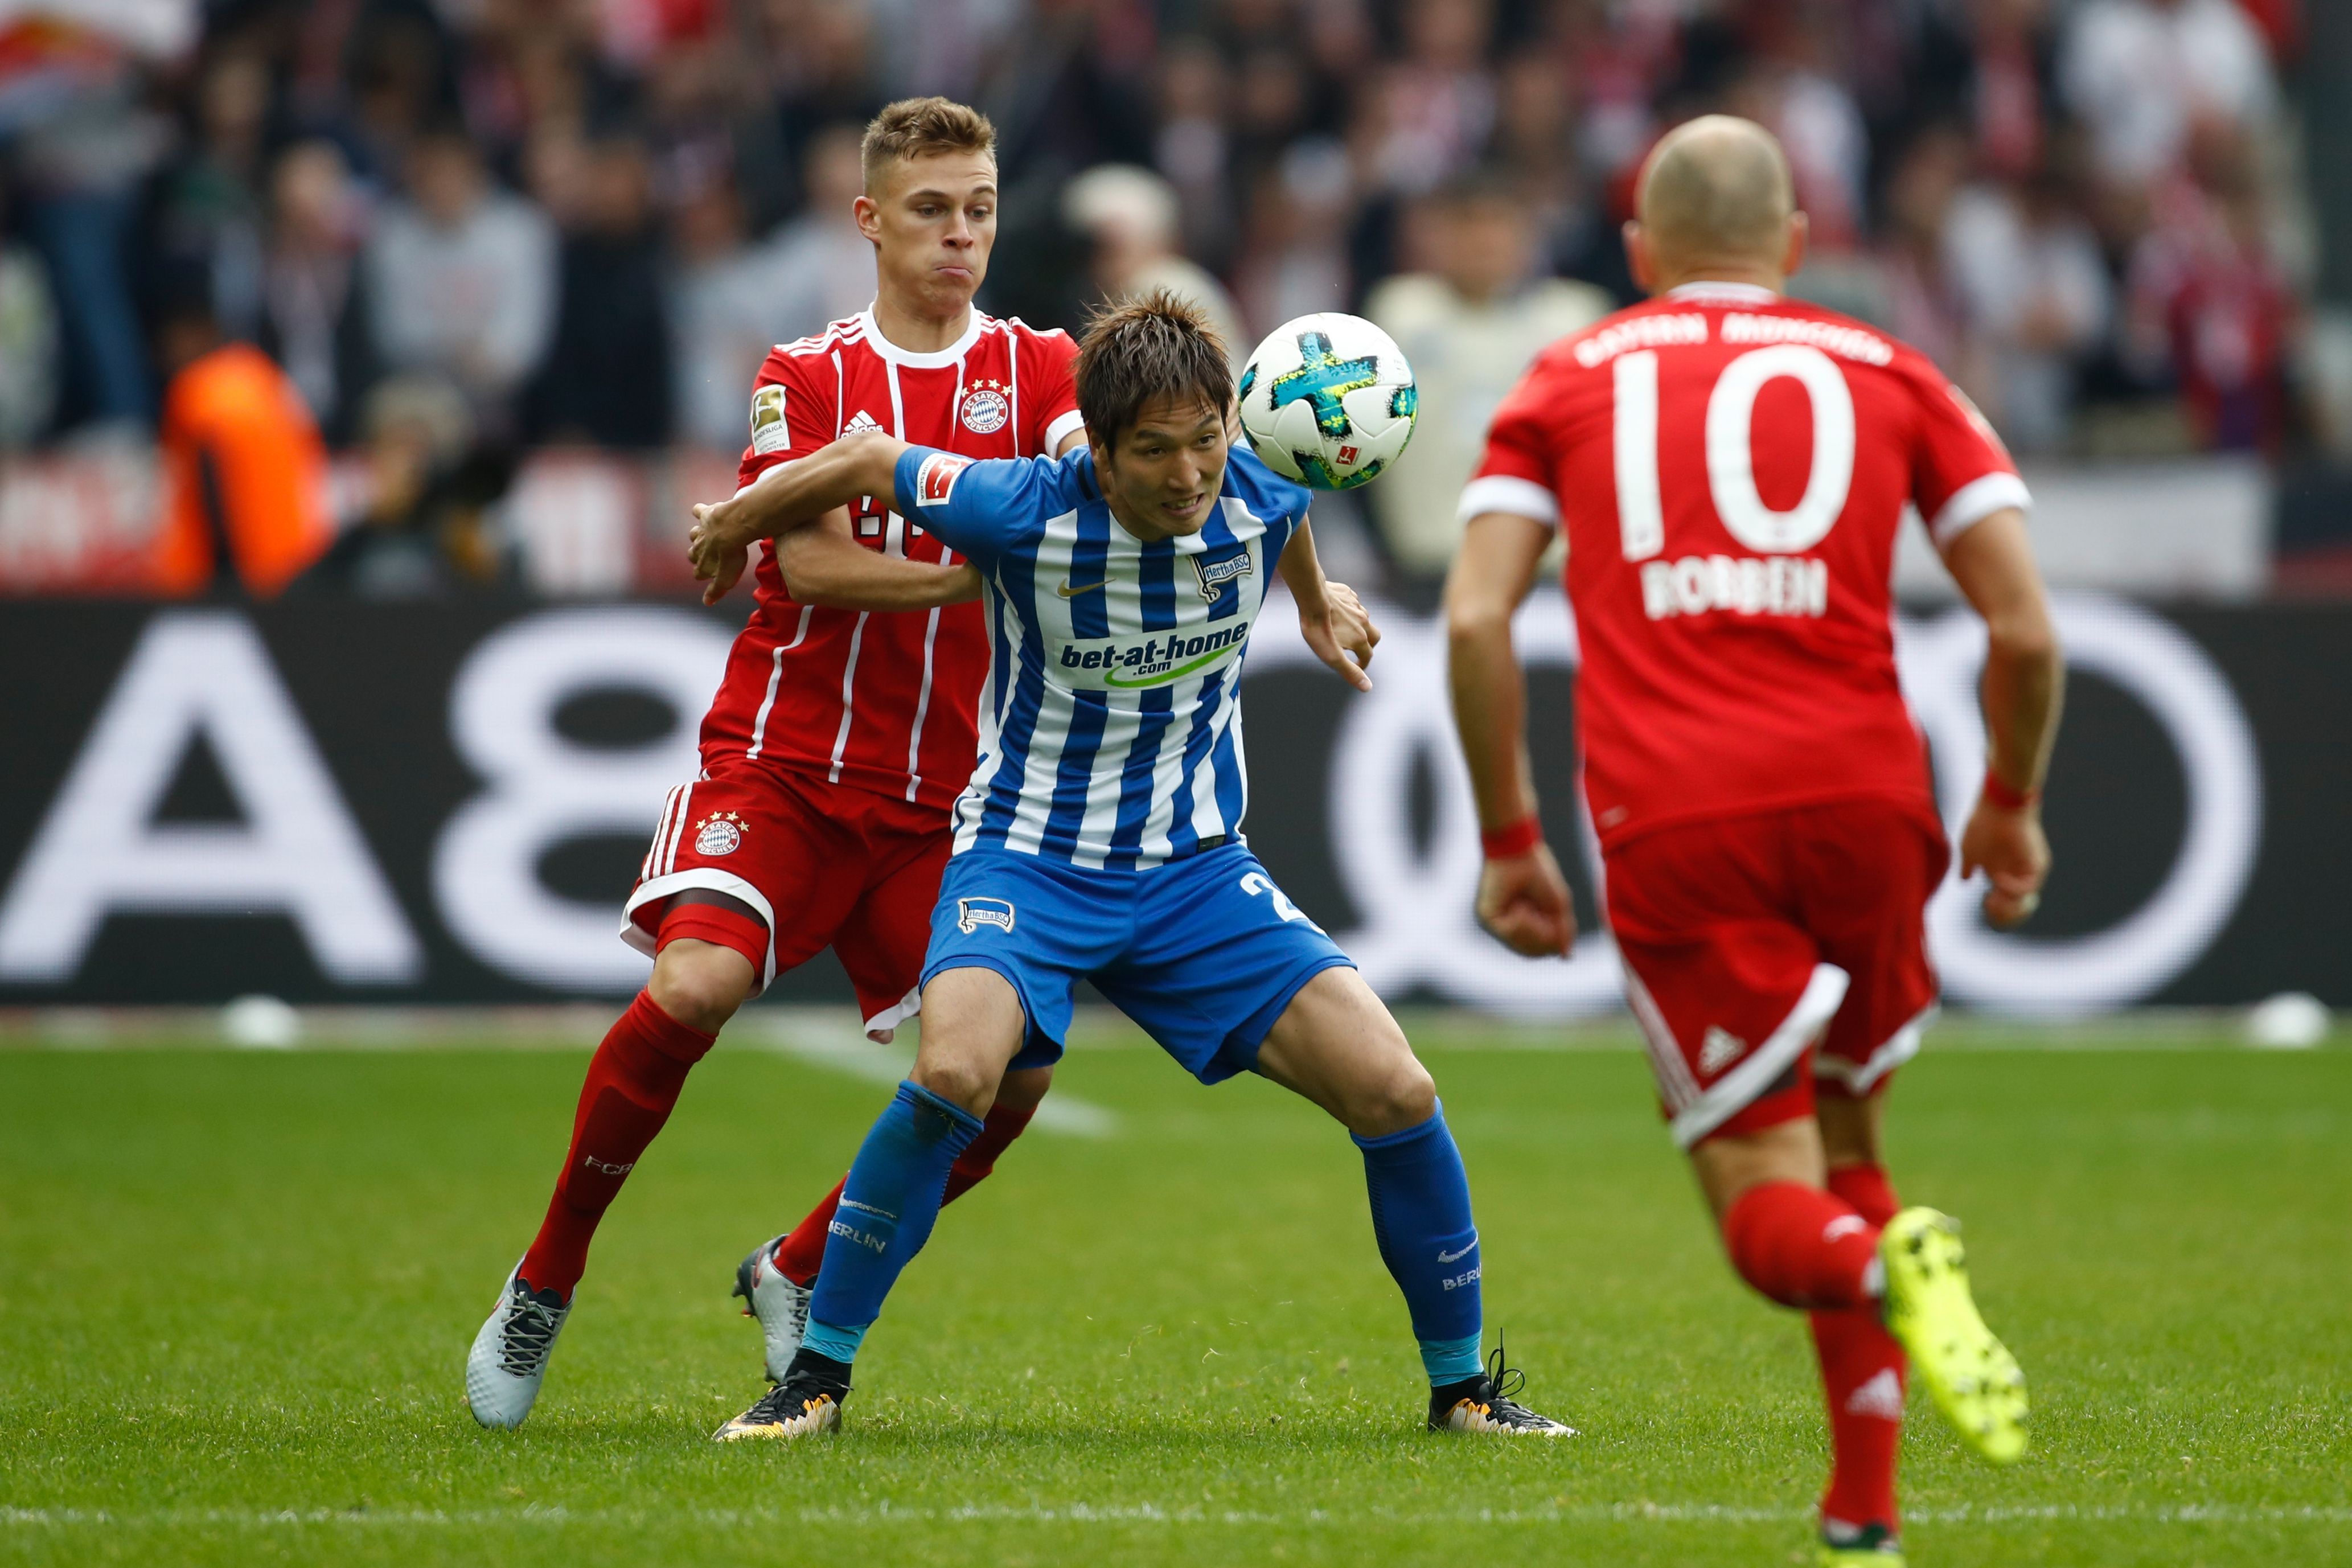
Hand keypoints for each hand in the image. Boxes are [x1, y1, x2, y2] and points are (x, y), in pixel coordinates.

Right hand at [688, 497, 756, 604]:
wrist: (734, 527)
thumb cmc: (732, 555)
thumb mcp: (727, 579)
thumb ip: (716, 591)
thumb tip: (706, 603)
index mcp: (702, 563)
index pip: (697, 573)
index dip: (703, 575)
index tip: (708, 576)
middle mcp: (698, 547)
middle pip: (692, 554)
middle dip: (696, 556)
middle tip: (707, 556)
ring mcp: (701, 530)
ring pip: (693, 534)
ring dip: (696, 537)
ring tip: (704, 537)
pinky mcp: (707, 514)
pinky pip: (698, 511)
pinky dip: (698, 511)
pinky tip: (699, 511)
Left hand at [1299, 580, 1379, 691]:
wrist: (1311, 597)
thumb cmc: (1318, 629)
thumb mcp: (1332, 657)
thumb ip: (1350, 672)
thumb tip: (1367, 687)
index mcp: (1360, 638)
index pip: (1368, 656)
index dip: (1362, 665)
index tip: (1356, 668)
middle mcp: (1363, 621)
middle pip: (1375, 636)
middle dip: (1369, 645)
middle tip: (1358, 650)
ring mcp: (1356, 605)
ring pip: (1364, 619)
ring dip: (1359, 627)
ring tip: (1345, 630)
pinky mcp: (1348, 593)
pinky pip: (1354, 604)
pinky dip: (1350, 611)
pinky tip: (1338, 611)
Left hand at [1476, 842, 1574, 956]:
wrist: (1521, 851)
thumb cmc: (1541, 872)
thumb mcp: (1559, 905)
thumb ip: (1564, 931)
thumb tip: (1567, 956)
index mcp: (1527, 923)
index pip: (1540, 950)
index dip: (1553, 944)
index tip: (1557, 925)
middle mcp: (1511, 926)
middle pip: (1531, 952)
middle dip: (1545, 938)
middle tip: (1547, 918)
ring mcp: (1498, 923)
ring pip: (1521, 946)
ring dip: (1535, 928)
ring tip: (1532, 908)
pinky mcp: (1488, 916)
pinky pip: (1509, 933)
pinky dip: (1522, 922)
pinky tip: (1522, 906)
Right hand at [1960, 797, 2049, 927]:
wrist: (1998, 805)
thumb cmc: (1982, 824)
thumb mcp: (1969, 850)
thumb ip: (1969, 867)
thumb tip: (1964, 880)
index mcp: (2002, 872)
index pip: (2004, 900)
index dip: (1996, 909)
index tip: (1983, 904)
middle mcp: (2017, 873)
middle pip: (2017, 906)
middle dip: (2003, 913)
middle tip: (1988, 906)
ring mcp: (2028, 869)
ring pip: (2025, 899)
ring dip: (2008, 904)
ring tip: (1992, 898)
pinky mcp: (2036, 863)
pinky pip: (2028, 886)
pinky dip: (2013, 888)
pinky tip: (1999, 880)